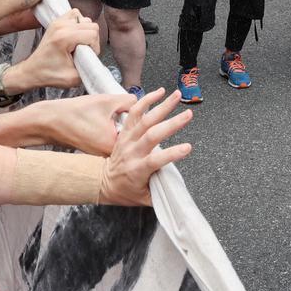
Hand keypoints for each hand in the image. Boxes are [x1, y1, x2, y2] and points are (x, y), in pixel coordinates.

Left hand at [8, 9, 99, 92]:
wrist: (32, 70)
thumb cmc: (49, 74)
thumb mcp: (73, 78)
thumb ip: (89, 69)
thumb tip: (97, 62)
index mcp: (64, 37)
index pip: (92, 34)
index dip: (95, 47)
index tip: (88, 56)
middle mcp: (61, 26)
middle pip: (91, 25)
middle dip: (92, 40)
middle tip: (84, 52)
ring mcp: (58, 21)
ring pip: (85, 19)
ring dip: (86, 32)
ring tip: (79, 44)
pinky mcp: (57, 21)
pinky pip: (76, 15)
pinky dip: (79, 24)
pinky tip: (75, 36)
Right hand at [33, 94, 134, 155]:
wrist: (50, 120)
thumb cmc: (74, 112)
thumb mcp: (107, 101)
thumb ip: (129, 101)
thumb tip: (140, 101)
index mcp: (114, 144)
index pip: (139, 134)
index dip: (143, 121)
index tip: (144, 113)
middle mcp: (109, 155)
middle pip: (131, 138)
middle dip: (131, 124)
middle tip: (126, 113)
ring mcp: (101, 154)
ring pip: (120, 138)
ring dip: (120, 127)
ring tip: (111, 117)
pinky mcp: (95, 150)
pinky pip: (110, 140)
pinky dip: (110, 130)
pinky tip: (102, 121)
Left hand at [99, 88, 192, 205]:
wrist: (102, 182)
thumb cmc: (125, 192)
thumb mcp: (143, 199)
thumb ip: (160, 193)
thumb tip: (178, 189)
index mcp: (137, 170)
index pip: (155, 160)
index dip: (171, 153)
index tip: (188, 147)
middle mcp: (132, 152)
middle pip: (152, 135)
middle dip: (172, 124)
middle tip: (188, 114)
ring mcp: (127, 139)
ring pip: (145, 119)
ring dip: (162, 106)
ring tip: (177, 95)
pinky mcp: (125, 131)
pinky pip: (134, 112)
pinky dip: (146, 100)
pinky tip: (160, 91)